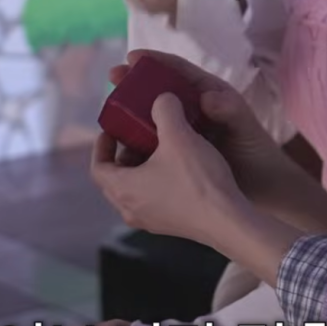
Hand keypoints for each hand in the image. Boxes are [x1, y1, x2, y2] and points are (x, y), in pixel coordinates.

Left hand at [90, 91, 249, 244]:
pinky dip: (157, 182)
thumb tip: (161, 99)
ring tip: (160, 149)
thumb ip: (165, 110)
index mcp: (122, 188)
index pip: (98, 167)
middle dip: (124, 155)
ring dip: (141, 169)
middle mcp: (131, 209)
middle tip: (137, 136)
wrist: (228, 221)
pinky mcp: (171, 226)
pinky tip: (179, 169)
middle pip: (115, 179)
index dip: (101, 146)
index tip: (112, 130)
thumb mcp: (179, 136)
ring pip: (135, 190)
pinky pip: (153, 200)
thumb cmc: (198, 180)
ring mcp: (151, 222)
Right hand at [107, 50, 297, 203]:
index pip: (178, 71)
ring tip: (112, 116)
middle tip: (113, 76)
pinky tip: (122, 149)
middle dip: (134, 82)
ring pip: (151, 118)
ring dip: (131, 115)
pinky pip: (152, 145)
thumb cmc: (256, 151)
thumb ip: (228, 109)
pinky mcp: (178, 155)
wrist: (263, 187)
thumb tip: (207, 97)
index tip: (132, 56)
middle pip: (158, 91)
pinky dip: (137, 143)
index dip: (155, 61)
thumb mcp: (243, 126)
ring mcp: (184, 133)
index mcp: (207, 94)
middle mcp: (192, 110)